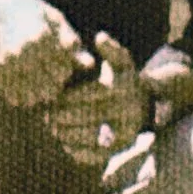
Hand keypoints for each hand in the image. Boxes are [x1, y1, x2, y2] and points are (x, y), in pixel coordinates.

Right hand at [0, 0, 85, 107]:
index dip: (66, 71)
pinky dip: (24, 97)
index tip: (64, 65)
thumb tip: (90, 64)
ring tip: (42, 82)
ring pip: (33, 95)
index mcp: (40, 36)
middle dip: (56, 83)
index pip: (63, 70)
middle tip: (55, 77)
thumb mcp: (53, 17)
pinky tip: (27, 86)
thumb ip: (71, 41)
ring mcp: (6, 63)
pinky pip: (14, 97)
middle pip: (50, 85)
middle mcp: (22, 51)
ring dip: (41, 94)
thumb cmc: (28, 10)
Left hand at [42, 33, 150, 166]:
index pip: (95, 93)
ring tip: (53, 128)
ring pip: (94, 138)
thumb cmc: (122, 78)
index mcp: (127, 87)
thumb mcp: (120, 60)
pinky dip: (79, 152)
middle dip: (66, 116)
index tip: (54, 98)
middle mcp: (132, 111)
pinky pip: (99, 156)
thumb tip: (99, 37)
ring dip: (69, 134)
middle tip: (47, 116)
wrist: (144, 103)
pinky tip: (65, 142)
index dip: (71, 96)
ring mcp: (128, 133)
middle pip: (92, 115)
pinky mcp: (122, 149)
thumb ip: (110, 48)